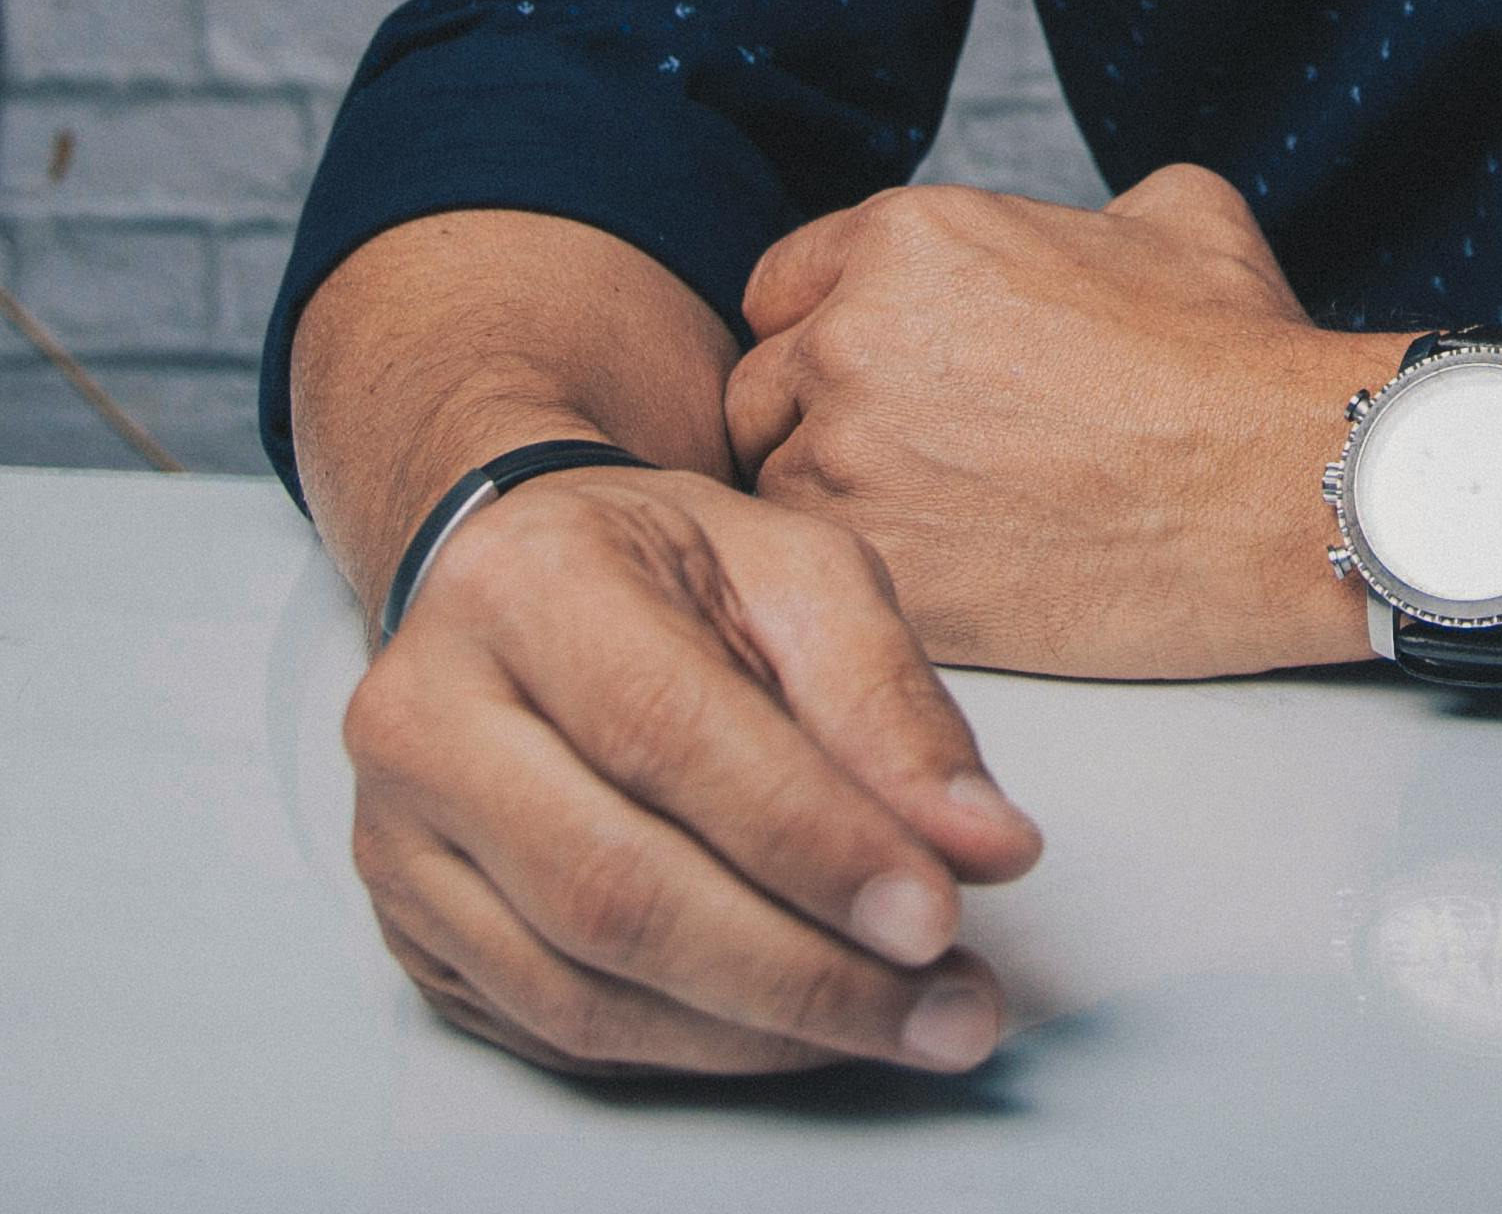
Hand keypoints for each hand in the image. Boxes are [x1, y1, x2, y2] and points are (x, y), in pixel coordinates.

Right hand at [343, 465, 1041, 1080]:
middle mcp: (428, 720)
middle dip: (804, 970)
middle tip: (952, 1006)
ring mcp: (399, 844)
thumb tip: (988, 847)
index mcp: (527, 588)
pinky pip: (558, 1029)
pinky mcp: (410, 937)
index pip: (671, 736)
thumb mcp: (798, 572)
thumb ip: (891, 700)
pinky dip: (698, 1047)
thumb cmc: (673, 568)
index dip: (811, 839)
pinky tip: (801, 1031)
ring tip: (907, 1023)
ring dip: (764, 1030)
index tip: (940, 912)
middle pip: (616, 889)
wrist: (517, 578)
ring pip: (583, 987)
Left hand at [727, 164, 1393, 676]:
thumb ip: (1082, 212)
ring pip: (774, 489)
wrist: (1283, 486)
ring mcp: (850, 460)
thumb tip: (1085, 234)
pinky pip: (819, 573)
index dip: (824, 328)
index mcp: (912, 237)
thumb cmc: (1237, 357)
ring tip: (933, 522)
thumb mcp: (1175, 214)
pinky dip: (866, 576)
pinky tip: (945, 572)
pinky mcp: (874, 569)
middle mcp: (855, 336)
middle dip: (811, 421)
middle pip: (756, 391)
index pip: (781, 284)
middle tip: (901, 457)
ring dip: (834, 507)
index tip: (870, 372)